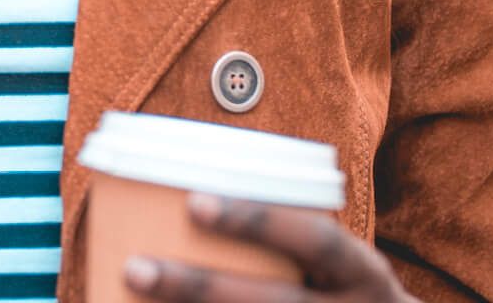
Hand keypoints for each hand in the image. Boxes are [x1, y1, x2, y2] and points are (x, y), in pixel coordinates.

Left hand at [123, 193, 416, 302]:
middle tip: (135, 268)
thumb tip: (190, 200)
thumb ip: (290, 237)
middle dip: (200, 288)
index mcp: (363, 275)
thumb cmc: (343, 290)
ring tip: (129, 298)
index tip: (195, 202)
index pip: (318, 241)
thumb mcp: (340, 264)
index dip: (259, 221)